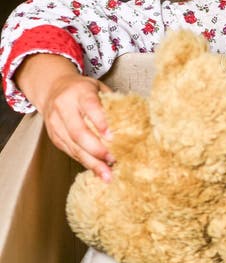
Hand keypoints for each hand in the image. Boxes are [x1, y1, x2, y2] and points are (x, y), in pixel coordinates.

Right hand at [15, 54, 114, 180]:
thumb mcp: (98, 88)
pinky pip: (70, 152)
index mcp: (79, 92)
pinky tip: (98, 171)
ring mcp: (56, 124)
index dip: (101, 122)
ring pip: (73, 146)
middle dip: (97, 149)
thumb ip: (112, 103)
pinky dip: (85, 162)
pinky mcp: (54, 137)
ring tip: (107, 174)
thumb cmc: (83, 89)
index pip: (90, 107)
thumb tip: (135, 121)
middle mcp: (64, 108)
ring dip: (92, 162)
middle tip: (113, 159)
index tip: (113, 137)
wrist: (53, 88)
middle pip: (79, 132)